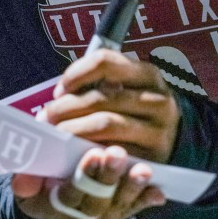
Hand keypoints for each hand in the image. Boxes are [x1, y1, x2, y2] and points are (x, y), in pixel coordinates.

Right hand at [12, 146, 164, 218]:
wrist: (58, 211)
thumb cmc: (42, 190)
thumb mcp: (27, 190)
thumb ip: (24, 184)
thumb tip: (22, 177)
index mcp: (58, 209)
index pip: (71, 195)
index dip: (83, 176)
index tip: (92, 153)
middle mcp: (85, 216)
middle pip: (99, 199)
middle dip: (108, 176)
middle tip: (116, 154)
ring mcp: (106, 214)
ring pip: (120, 203)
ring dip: (132, 186)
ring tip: (143, 170)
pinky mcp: (121, 210)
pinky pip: (135, 207)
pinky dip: (147, 199)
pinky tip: (158, 191)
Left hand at [42, 48, 180, 162]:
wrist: (169, 141)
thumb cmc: (135, 111)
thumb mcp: (126, 88)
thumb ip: (98, 83)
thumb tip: (58, 93)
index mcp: (148, 74)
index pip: (104, 62)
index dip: (75, 74)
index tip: (59, 90)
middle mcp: (158, 100)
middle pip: (102, 97)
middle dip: (67, 108)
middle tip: (47, 118)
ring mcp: (159, 129)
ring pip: (107, 123)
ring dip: (74, 129)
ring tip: (57, 135)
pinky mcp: (153, 157)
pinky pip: (114, 151)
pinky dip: (90, 150)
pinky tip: (76, 152)